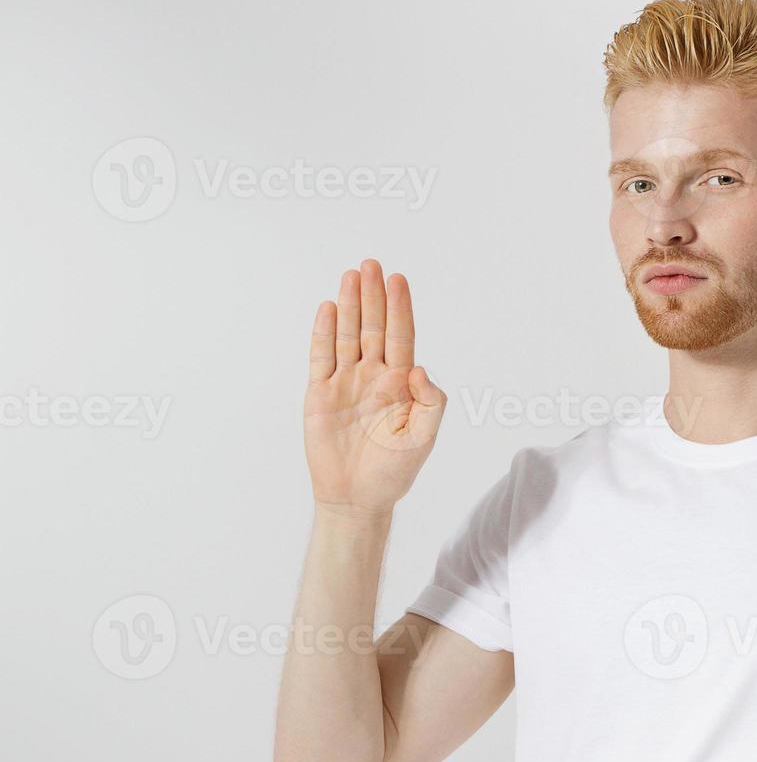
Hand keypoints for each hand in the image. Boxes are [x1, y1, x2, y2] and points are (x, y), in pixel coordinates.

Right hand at [304, 259, 446, 515]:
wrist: (358, 497)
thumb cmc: (395, 470)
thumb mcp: (424, 437)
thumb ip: (431, 403)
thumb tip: (421, 369)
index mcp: (401, 383)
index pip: (401, 336)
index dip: (400, 308)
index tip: (398, 279)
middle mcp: (374, 376)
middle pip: (373, 327)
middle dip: (373, 296)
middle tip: (372, 264)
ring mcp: (346, 382)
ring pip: (347, 335)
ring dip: (348, 305)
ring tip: (350, 275)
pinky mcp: (320, 394)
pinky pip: (321, 357)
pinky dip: (323, 333)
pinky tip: (326, 308)